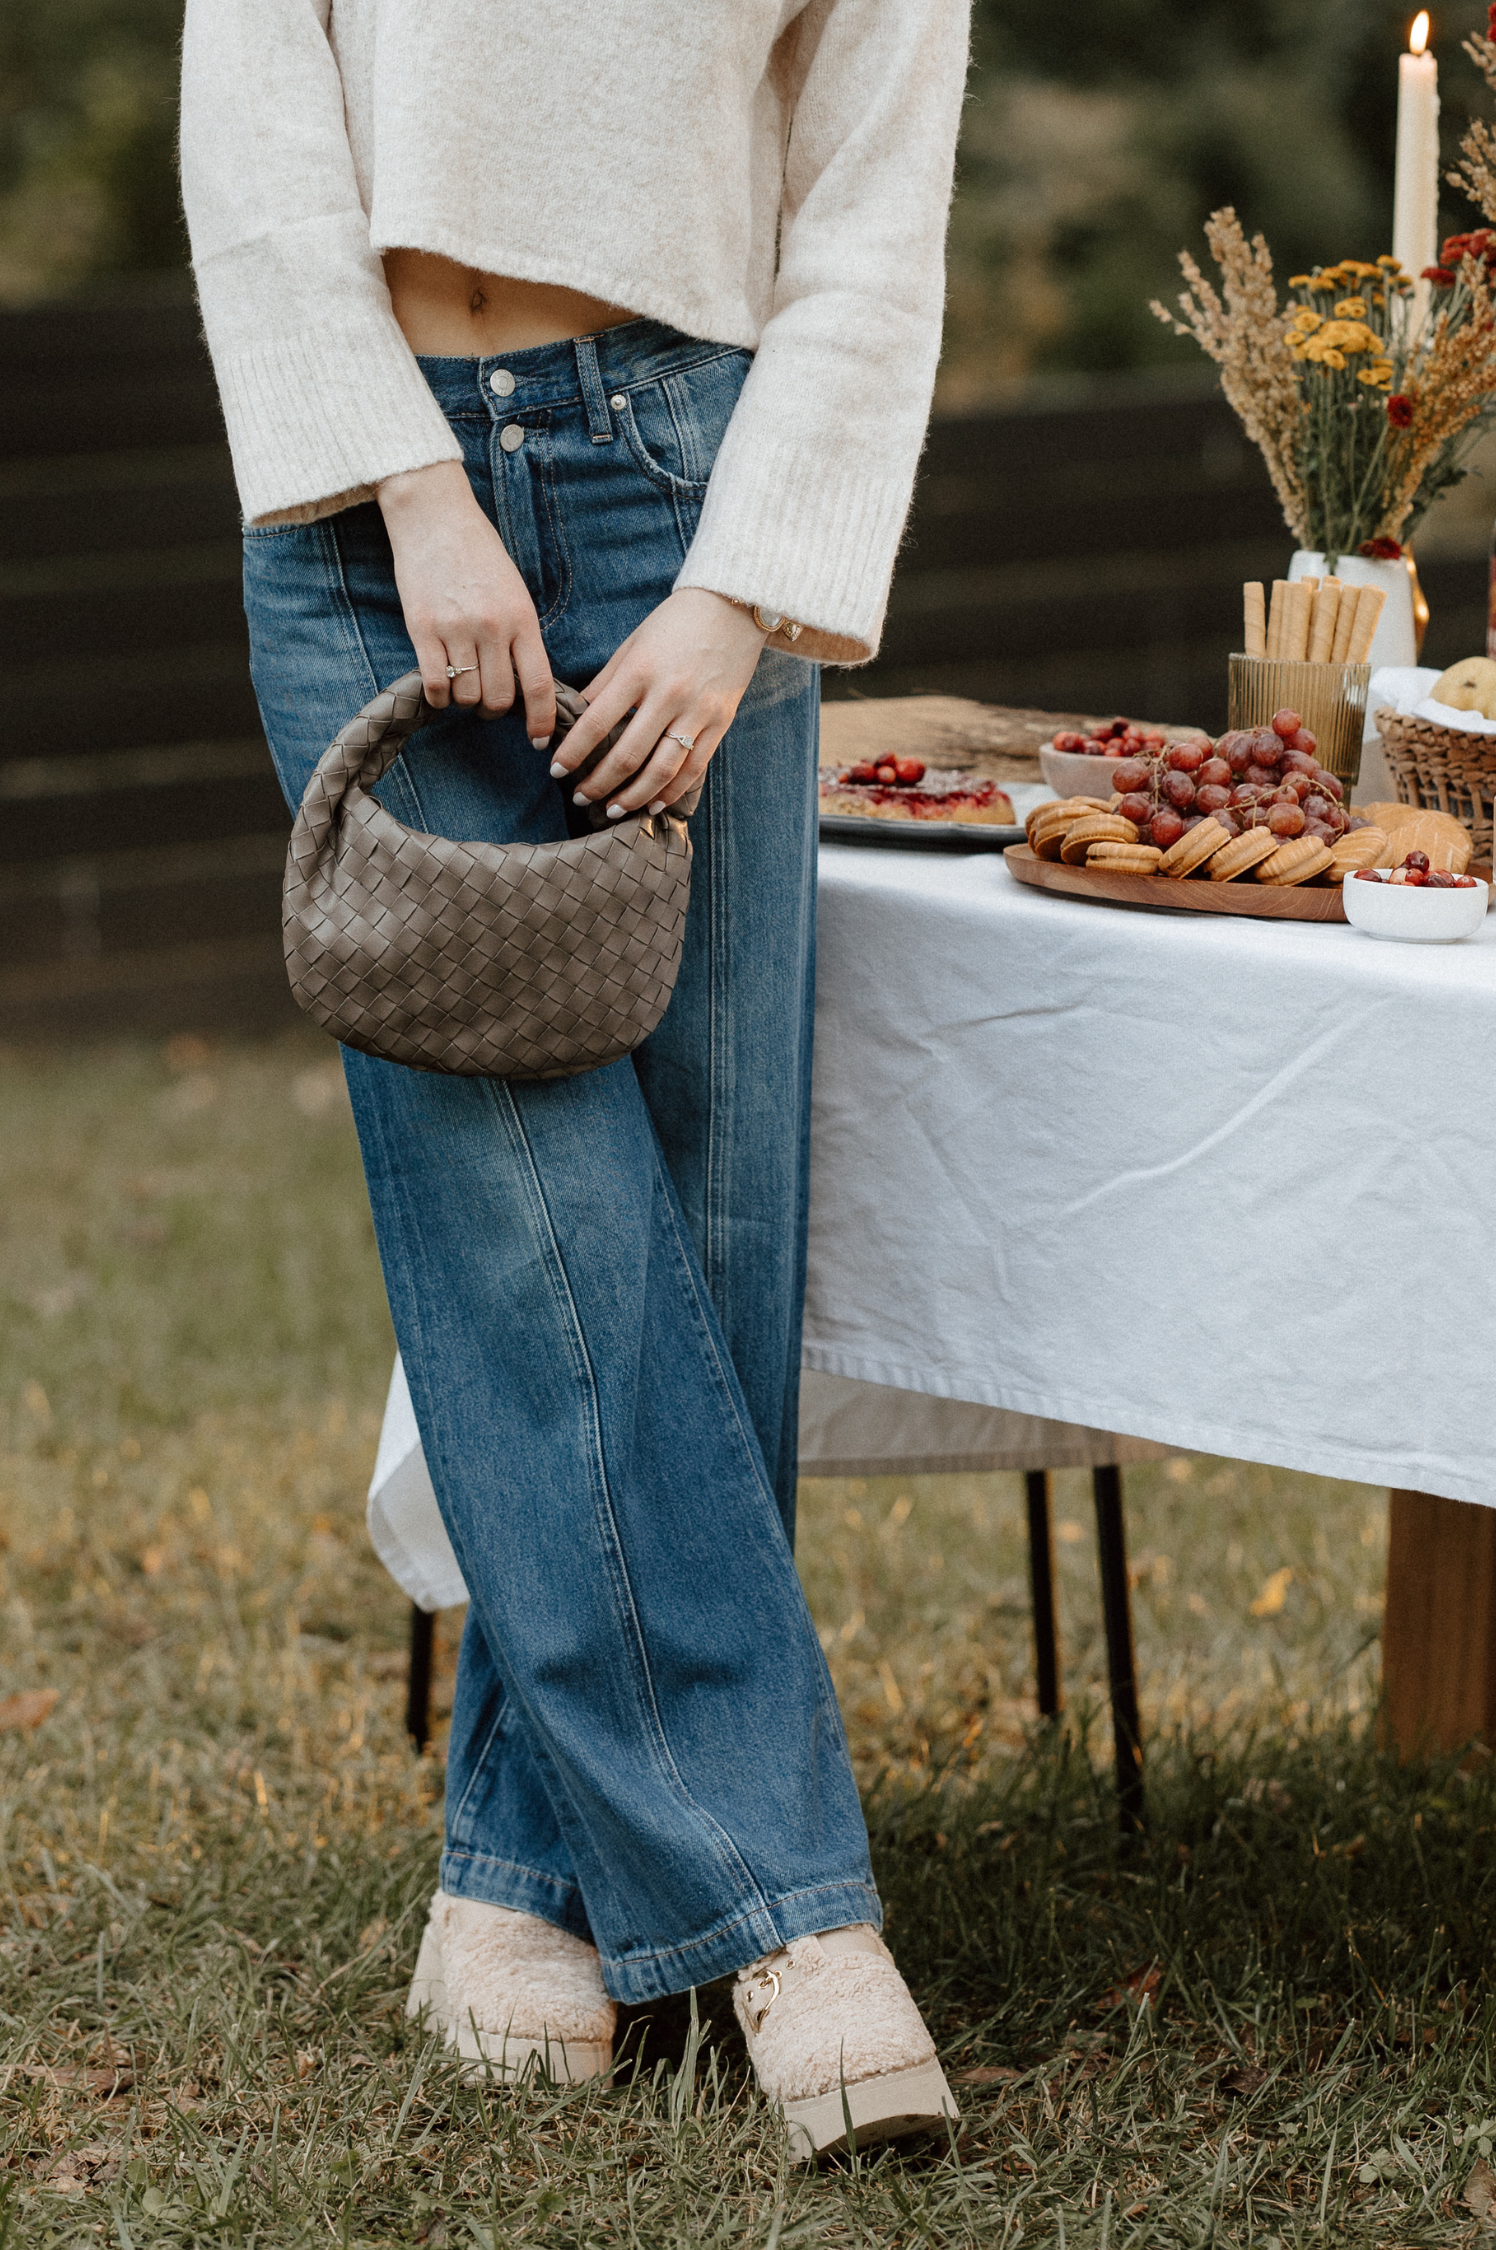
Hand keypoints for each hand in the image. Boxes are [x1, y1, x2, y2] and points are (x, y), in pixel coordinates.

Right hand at [377, 460, 555, 743]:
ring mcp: (455, 629)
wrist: (435, 516)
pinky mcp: (422, 628)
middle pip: (499, 699)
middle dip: (496, 712)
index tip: (539, 739)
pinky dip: (439, 697)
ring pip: (466, 697)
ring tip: (463, 685)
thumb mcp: (514, 592)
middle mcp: (492, 627)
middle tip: (489, 704)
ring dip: (466, 702)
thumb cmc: (479, 554)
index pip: (538, 684)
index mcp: (522, 618)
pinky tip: (440, 687)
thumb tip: (526, 688)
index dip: (541, 720)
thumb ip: (521, 636)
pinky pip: (435, 685)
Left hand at [550, 589, 768, 816]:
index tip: (556, 771)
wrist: (732, 607)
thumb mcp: (632, 644)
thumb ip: (605, 682)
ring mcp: (697, 711)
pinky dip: (672, 791)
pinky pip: (693, 768)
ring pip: (661, 770)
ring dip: (633, 796)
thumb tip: (576, 717)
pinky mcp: (720, 722)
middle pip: (627, 755)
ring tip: (612, 810)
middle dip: (599, 783)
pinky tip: (653, 804)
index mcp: (639, 671)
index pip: (596, 722)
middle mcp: (668, 694)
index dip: (573, 752)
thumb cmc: (674, 623)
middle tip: (581, 798)